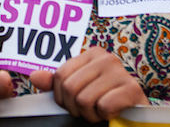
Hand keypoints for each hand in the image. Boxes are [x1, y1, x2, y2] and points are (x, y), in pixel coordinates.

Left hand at [29, 47, 148, 121]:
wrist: (136, 114)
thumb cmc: (105, 99)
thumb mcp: (79, 89)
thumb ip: (56, 84)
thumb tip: (34, 77)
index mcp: (92, 54)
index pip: (60, 77)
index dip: (62, 97)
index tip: (75, 102)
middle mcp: (106, 58)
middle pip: (71, 88)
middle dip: (76, 107)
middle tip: (90, 109)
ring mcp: (120, 72)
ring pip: (85, 99)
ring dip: (91, 114)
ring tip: (101, 110)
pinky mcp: (132, 89)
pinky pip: (103, 106)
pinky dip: (104, 115)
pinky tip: (112, 111)